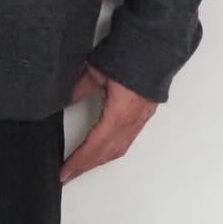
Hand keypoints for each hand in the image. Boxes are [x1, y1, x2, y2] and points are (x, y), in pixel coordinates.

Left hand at [60, 60, 158, 184]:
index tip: (65, 172)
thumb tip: (69, 99)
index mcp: (120, 113)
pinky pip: (126, 142)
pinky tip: (101, 153)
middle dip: (86, 166)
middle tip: (68, 176)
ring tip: (81, 168)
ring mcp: (140, 121)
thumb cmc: (130, 56)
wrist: (157, 47)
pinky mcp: (143, 116)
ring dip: (99, 161)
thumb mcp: (97, 70)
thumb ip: (81, 87)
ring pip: (118, 150)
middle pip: (106, 153)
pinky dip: (110, 152)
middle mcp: (132, 122)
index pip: (95, 145)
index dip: (79, 161)